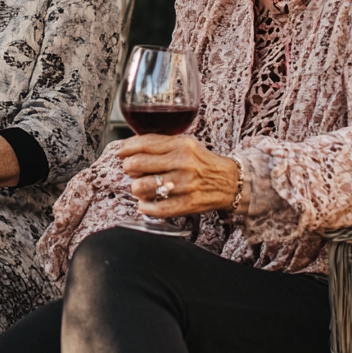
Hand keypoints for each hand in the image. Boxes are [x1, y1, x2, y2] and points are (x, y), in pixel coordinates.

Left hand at [116, 134, 244, 216]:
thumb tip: (131, 147)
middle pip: (137, 164)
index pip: (143, 144)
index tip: (121, 153)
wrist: (230, 182)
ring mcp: (184, 185)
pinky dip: (146, 207)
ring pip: (142, 186)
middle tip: (132, 170)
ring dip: (136, 188)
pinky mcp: (186, 204)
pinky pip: (157, 208)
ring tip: (140, 187)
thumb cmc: (202, 163)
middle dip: (129, 168)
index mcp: (181, 145)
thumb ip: (160, 144)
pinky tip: (145, 204)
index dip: (126, 148)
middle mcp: (182, 163)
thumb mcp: (185, 144)